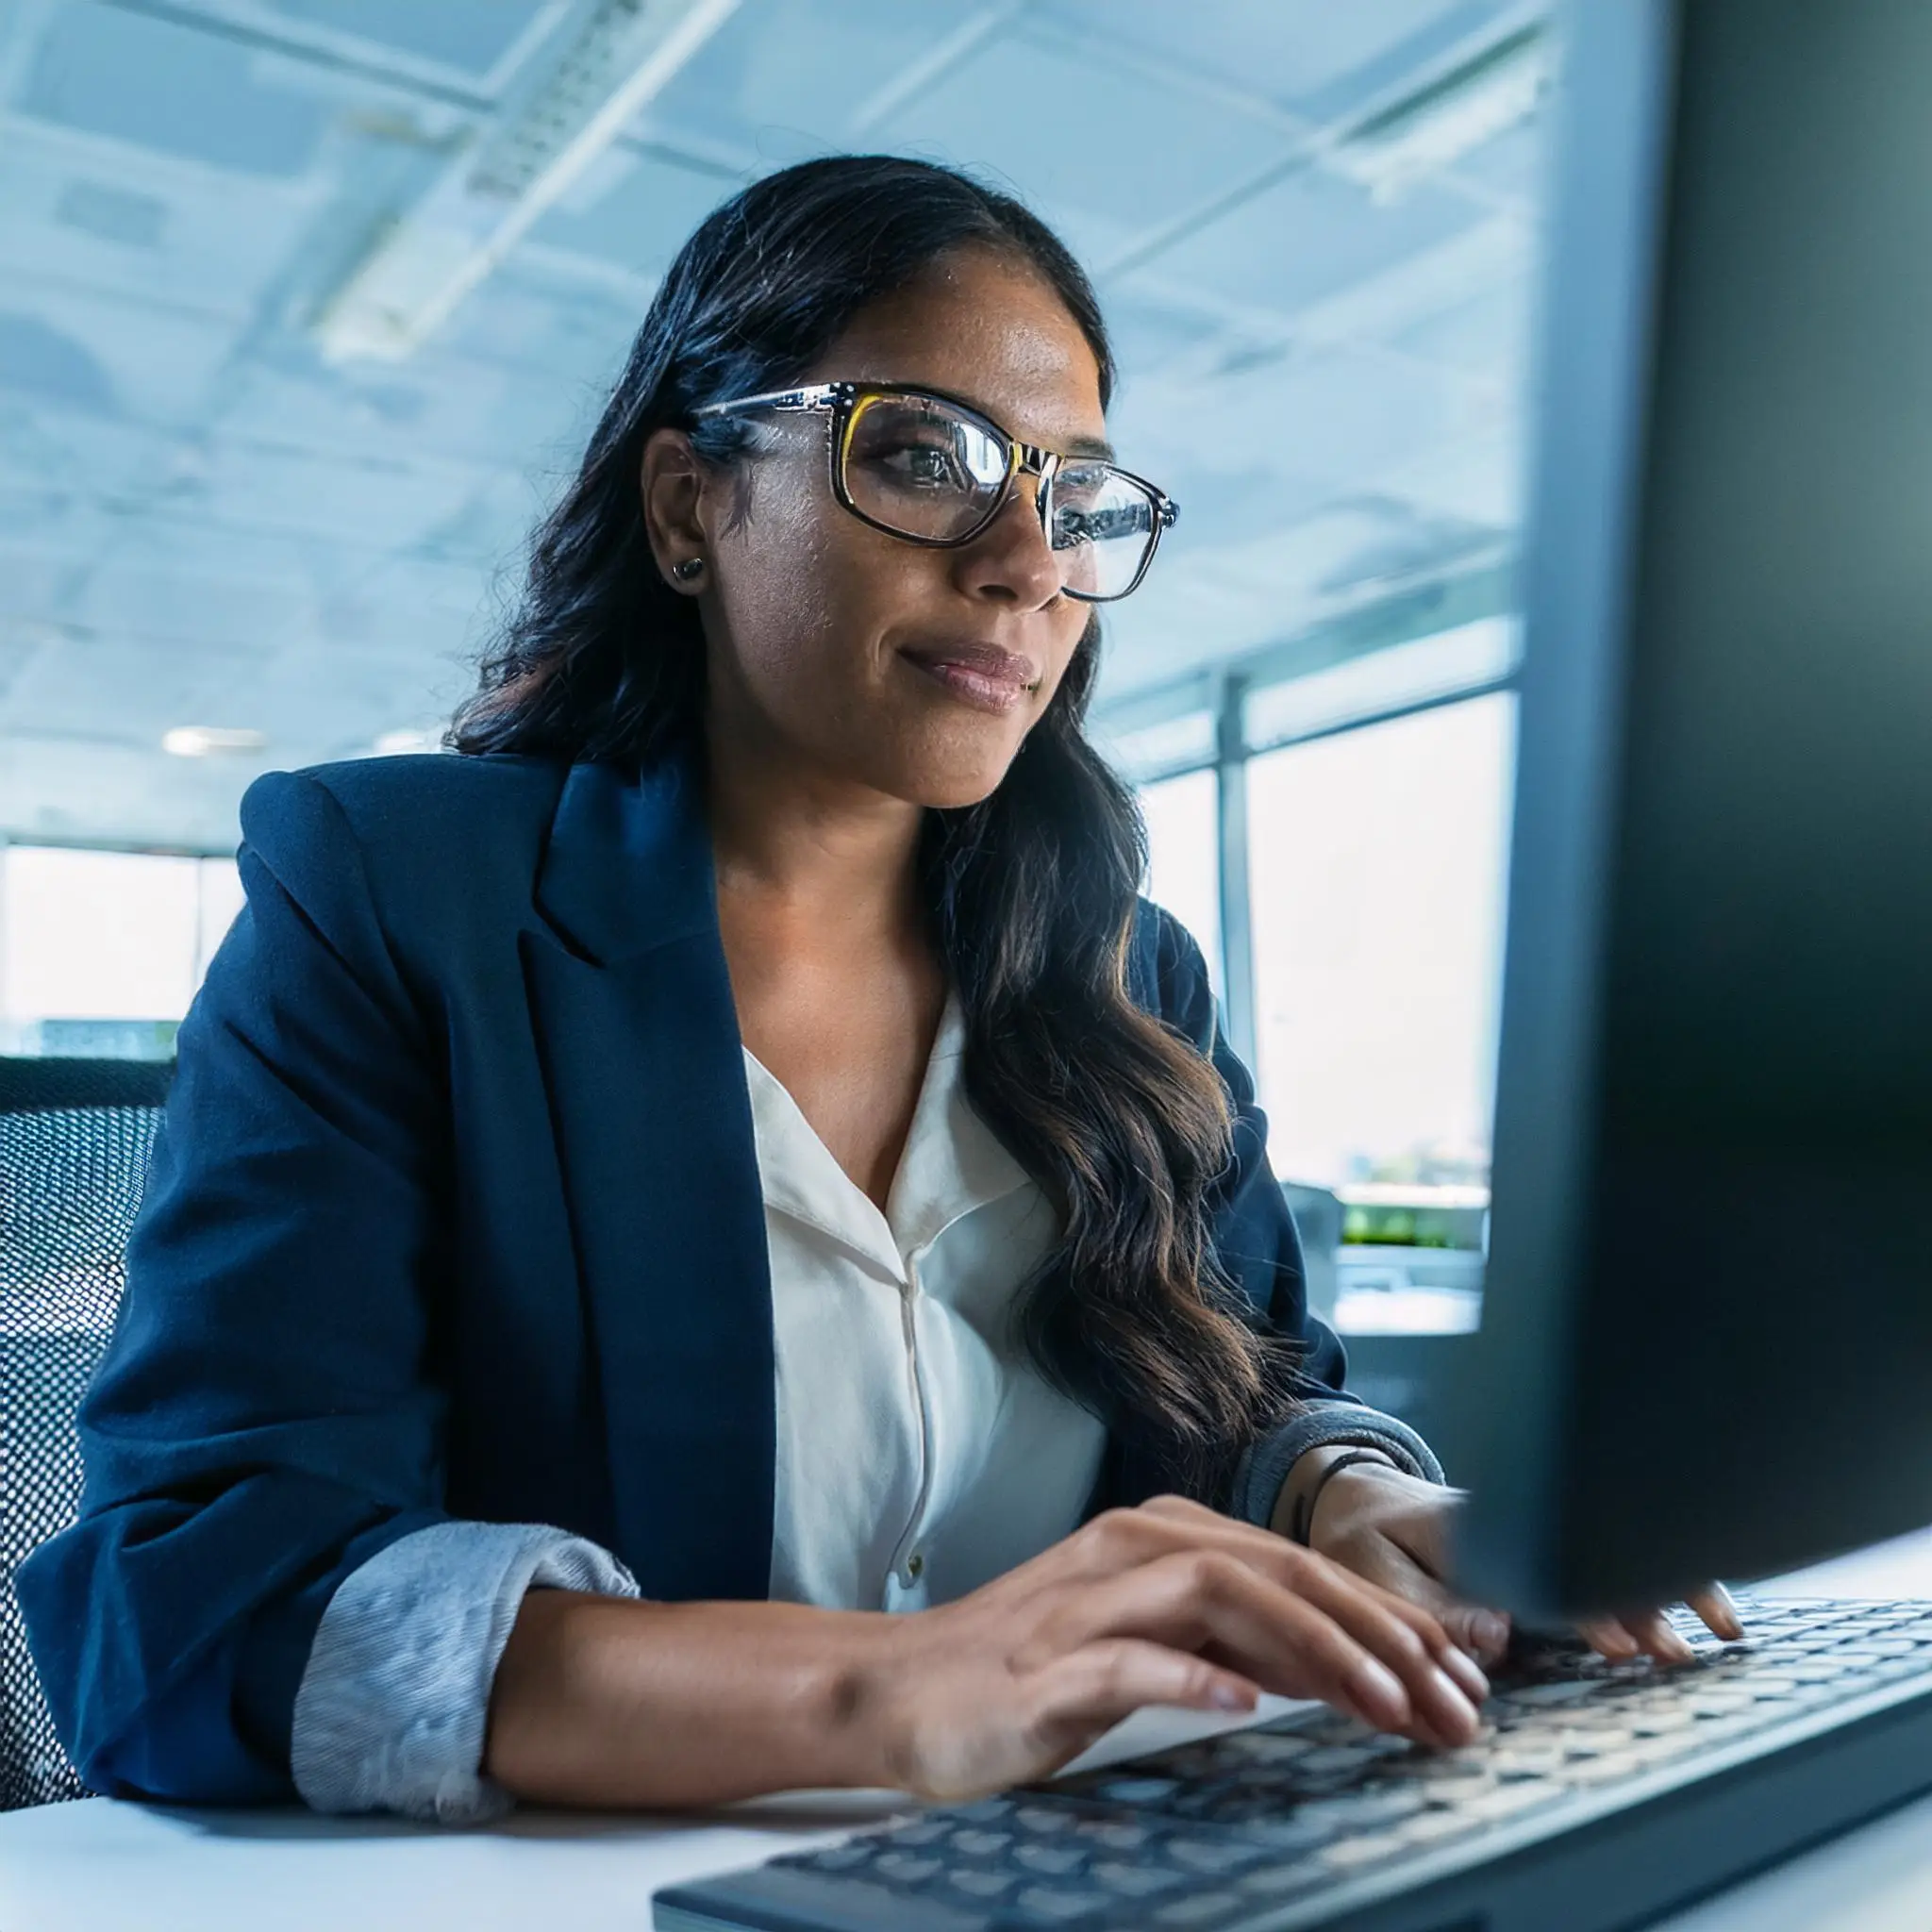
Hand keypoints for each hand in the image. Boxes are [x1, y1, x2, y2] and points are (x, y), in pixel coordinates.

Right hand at [861, 1495, 1489, 1801]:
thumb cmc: (1030, 1675)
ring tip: (1386, 1701)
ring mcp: (1085, 1601)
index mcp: (1164, 1541)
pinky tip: (1247, 1707)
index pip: (1301, 1567)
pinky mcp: (1042, 1663)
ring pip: (1220, 1595)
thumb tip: (1353, 1668)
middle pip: (1280, 1568)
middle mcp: (1132, 1550)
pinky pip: (1126, 1660)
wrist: (899, 1694)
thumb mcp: (1157, 1653)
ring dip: (1314, 1648)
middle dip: (1382, 1631)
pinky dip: (1191, 1677)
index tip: (1468, 1670)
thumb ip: (1241, 1646)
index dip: (1393, 1615)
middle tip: (1457, 1696)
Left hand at [1300, 1453, 1744, 1665]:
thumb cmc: (1365, 1536)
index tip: (1620, 1644)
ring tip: (1726, 1629)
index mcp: (1475, 1530)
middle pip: (1599, 1557)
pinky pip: (1609, 1556)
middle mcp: (1520, 1525)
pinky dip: (1659, 1578)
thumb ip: (1432, 1606)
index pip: (1548, 1568)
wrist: (1360, 1496)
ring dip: (1671, 1587)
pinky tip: (1704, 1606)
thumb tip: (1498, 1637)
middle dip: (1649, 1600)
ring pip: (1617, 1554)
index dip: (1586, 1607)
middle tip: (1687, 1649)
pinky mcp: (1548, 1546)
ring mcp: (1539, 1532)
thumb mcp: (1375, 1569)